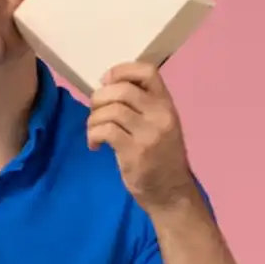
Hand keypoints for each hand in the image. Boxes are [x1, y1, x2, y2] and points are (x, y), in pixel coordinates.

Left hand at [87, 62, 196, 212]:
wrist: (171, 193)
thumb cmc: (161, 157)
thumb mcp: (160, 124)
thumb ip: (142, 105)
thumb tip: (107, 87)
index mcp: (166, 104)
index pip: (147, 71)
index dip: (121, 70)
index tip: (106, 82)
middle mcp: (160, 115)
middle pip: (122, 89)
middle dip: (99, 97)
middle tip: (95, 112)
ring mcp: (149, 134)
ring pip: (111, 110)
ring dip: (93, 119)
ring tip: (93, 131)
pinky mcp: (135, 153)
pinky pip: (105, 131)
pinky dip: (93, 135)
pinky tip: (95, 145)